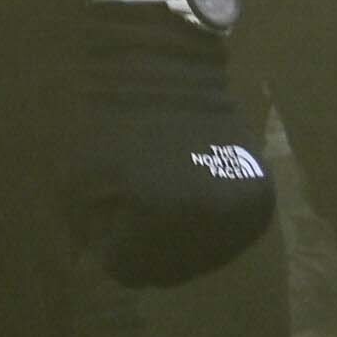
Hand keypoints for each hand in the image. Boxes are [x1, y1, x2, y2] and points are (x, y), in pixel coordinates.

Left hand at [68, 2, 273, 289]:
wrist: (166, 66)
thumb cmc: (106, 117)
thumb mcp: (74, 178)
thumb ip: (86, 235)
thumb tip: (99, 269)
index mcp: (165, 216)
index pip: (127, 270)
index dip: (108, 243)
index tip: (106, 208)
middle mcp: (214, 221)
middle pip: (167, 270)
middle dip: (143, 246)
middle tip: (131, 203)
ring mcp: (244, 212)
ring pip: (200, 257)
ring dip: (176, 240)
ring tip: (160, 194)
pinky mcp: (261, 200)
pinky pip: (225, 237)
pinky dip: (204, 226)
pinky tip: (188, 193)